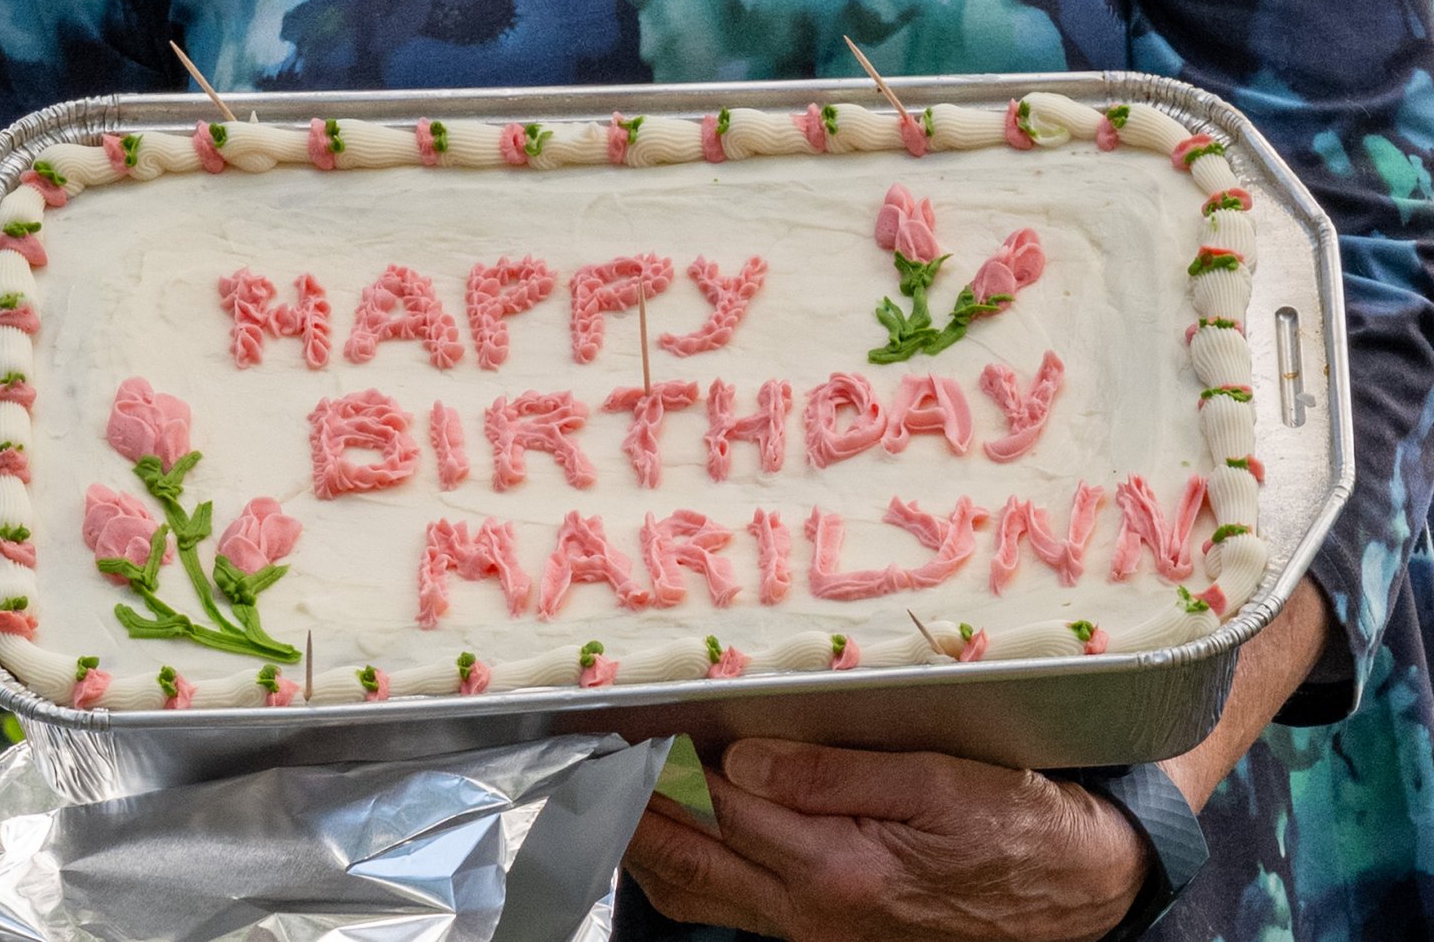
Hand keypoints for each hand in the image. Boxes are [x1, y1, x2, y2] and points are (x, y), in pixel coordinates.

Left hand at [624, 739, 1148, 941]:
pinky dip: (682, 869)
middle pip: (683, 862)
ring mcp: (811, 926)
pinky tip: (669, 835)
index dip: (654, 769)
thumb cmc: (1013, 826)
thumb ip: (833, 773)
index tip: (611, 731)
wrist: (1073, 890)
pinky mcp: (822, 927)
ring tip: (605, 790)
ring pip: (694, 893)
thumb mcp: (937, 783)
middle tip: (579, 761)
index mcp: (835, 866)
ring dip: (640, 845)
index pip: (713, 810)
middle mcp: (808, 908)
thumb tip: (740, 757)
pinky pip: (727, 905)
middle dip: (621, 813)